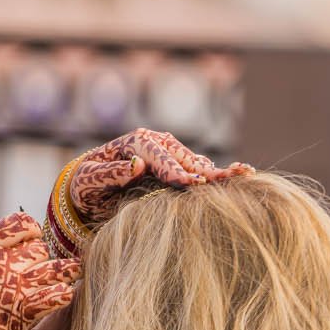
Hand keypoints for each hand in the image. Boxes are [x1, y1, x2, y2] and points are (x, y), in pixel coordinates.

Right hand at [0, 213, 80, 329]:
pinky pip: (57, 296)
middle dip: (40, 259)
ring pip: (56, 268)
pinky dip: (64, 295)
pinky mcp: (23, 313)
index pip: (23, 224)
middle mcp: (0, 261)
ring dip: (63, 273)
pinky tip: (65, 296)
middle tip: (38, 271)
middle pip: (40, 249)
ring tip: (70, 275)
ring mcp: (14, 286)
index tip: (28, 245)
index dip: (30, 234)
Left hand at [46, 130, 249, 255]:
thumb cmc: (87, 184)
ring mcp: (168, 153)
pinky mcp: (175, 164)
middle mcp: (156, 143)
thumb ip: (109, 173)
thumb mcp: (90, 180)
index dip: (174, 169)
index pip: (158, 156)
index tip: (189, 182)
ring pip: (195, 161)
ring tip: (242, 174)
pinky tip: (239, 175)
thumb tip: (135, 165)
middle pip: (182, 156)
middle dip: (202, 169)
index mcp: (135, 142)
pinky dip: (217, 173)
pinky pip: (198, 168)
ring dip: (216, 169)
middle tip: (224, 180)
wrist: (89, 186)